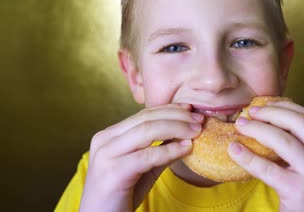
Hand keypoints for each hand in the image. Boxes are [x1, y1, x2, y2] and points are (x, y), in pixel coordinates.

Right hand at [79, 103, 203, 211]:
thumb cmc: (121, 195)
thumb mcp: (143, 167)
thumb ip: (159, 149)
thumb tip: (185, 134)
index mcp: (109, 136)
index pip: (143, 114)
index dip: (169, 109)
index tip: (191, 109)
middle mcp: (104, 140)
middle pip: (146, 119)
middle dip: (176, 116)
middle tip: (199, 119)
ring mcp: (106, 155)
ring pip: (147, 131)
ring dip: (176, 128)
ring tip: (196, 131)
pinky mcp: (114, 172)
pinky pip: (147, 156)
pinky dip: (169, 150)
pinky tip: (186, 148)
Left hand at [228, 100, 303, 211]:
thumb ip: (303, 149)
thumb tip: (269, 119)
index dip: (285, 106)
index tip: (265, 103)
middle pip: (300, 123)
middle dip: (271, 113)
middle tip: (249, 112)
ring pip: (283, 141)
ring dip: (257, 129)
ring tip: (240, 126)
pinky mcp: (300, 192)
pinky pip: (268, 169)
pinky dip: (248, 156)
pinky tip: (234, 150)